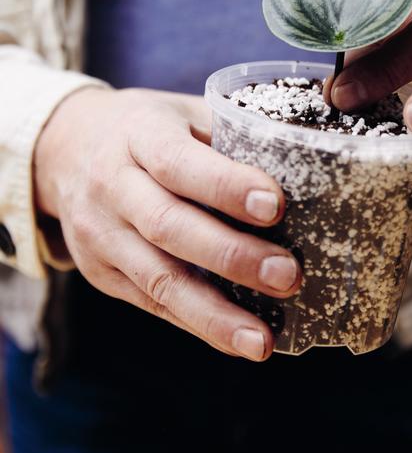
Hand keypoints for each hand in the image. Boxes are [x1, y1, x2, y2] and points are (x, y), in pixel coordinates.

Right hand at [34, 86, 301, 360]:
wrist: (65, 149)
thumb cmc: (147, 129)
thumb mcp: (181, 113)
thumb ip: (229, 135)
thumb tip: (305, 159)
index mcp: (139, 135)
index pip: (178, 162)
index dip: (225, 185)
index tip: (275, 205)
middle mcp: (112, 186)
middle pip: (169, 226)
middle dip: (231, 255)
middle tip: (287, 275)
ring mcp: (101, 234)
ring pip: (157, 278)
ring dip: (214, 314)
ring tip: (263, 340)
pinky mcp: (101, 273)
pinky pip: (151, 303)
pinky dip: (197, 324)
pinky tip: (237, 339)